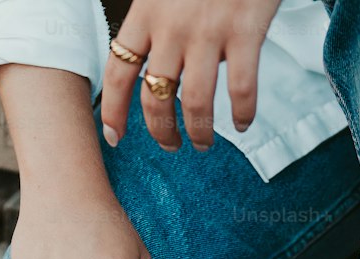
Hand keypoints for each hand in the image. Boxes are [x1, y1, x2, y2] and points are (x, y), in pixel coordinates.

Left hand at [101, 0, 280, 153]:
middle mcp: (172, 26)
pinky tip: (243, 122)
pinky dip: (243, 113)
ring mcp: (209, 30)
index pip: (119, 71)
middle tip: (170, 145)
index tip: (116, 136)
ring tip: (203, 142)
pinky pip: (241, 88)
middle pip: (155, 98)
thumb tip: (156, 66)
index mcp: (146, 12)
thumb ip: (154, 21)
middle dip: (161, 132)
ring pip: (195, 103)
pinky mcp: (246, 30)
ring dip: (199, 133)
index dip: (114, 111)